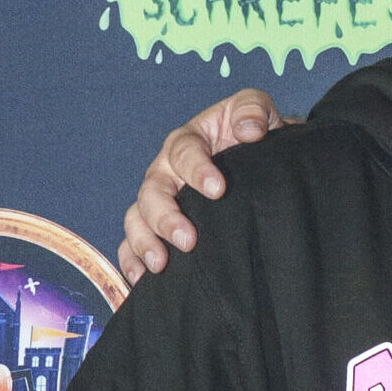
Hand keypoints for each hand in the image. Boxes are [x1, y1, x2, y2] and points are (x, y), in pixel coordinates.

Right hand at [117, 89, 282, 282]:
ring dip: (145, 241)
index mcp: (189, 142)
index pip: (184, 152)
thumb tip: (248, 131)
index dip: (197, 170)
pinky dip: (132, 260)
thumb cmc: (253, 134)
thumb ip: (252, 111)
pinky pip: (133, 243)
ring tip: (161, 264)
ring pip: (137, 218)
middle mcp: (167, 171)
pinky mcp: (159, 225)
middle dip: (166, 216)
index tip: (218, 190)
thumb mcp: (256, 111)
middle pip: (152, 191)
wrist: (259, 159)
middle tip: (188, 240)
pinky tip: (143, 280)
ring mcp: (161, 199)